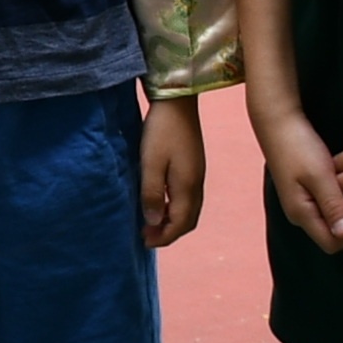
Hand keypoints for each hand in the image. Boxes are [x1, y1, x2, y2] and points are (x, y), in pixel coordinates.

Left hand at [138, 96, 204, 249]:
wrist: (178, 101)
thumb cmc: (161, 131)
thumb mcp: (150, 164)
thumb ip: (151, 194)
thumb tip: (153, 222)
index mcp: (187, 187)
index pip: (179, 224)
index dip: (163, 237)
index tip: (144, 242)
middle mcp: (197, 184)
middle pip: (188, 221)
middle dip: (169, 233)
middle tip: (147, 235)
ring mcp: (197, 175)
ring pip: (189, 210)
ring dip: (172, 220)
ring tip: (151, 221)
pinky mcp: (193, 166)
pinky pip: (188, 197)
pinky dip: (175, 208)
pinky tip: (160, 201)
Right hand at [250, 78, 342, 252]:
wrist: (278, 122)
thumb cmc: (298, 146)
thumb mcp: (319, 175)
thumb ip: (333, 204)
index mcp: (301, 213)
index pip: (332, 244)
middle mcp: (300, 213)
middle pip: (332, 235)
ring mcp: (301, 203)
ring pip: (331, 220)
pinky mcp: (305, 192)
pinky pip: (327, 206)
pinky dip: (340, 200)